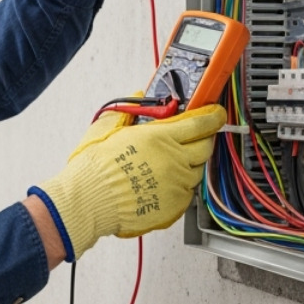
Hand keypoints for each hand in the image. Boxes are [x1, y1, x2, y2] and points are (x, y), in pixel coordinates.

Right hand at [32, 99, 223, 259]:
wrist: (88, 202)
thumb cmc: (94, 170)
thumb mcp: (106, 129)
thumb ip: (127, 112)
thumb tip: (137, 97)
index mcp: (160, 137)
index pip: (200, 122)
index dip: (212, 116)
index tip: (215, 114)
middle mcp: (174, 160)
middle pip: (205, 146)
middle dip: (203, 139)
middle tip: (192, 138)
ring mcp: (176, 185)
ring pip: (196, 171)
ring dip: (188, 165)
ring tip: (166, 165)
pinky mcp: (174, 206)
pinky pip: (187, 193)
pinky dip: (179, 187)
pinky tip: (160, 184)